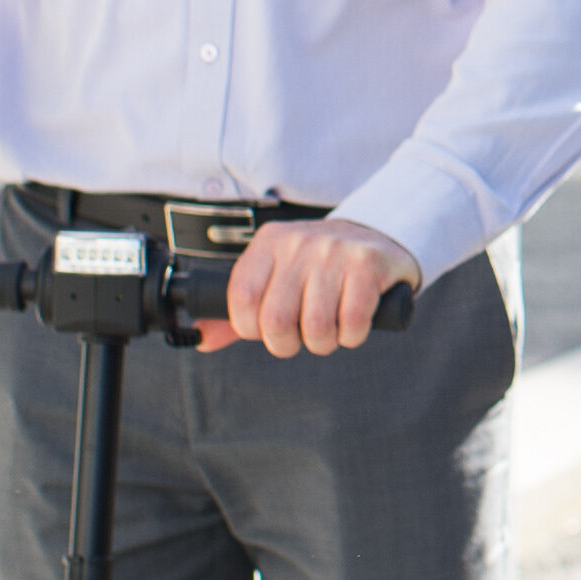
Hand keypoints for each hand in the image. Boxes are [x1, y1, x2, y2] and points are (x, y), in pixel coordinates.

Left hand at [212, 217, 420, 357]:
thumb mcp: (277, 274)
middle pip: (277, 318)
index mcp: (270, 242)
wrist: (378, 235)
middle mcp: (300, 242)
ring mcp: (335, 251)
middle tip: (297, 340)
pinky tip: (352, 326)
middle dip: (285, 344)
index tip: (264, 331)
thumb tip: (203, 340)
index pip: (242, 297)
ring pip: (316, 325)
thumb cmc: (319, 266)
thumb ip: (241, 308)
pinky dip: (352, 336)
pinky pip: (353, 321)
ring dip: (322, 343)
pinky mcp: (367, 264)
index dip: (251, 328)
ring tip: (328, 333)